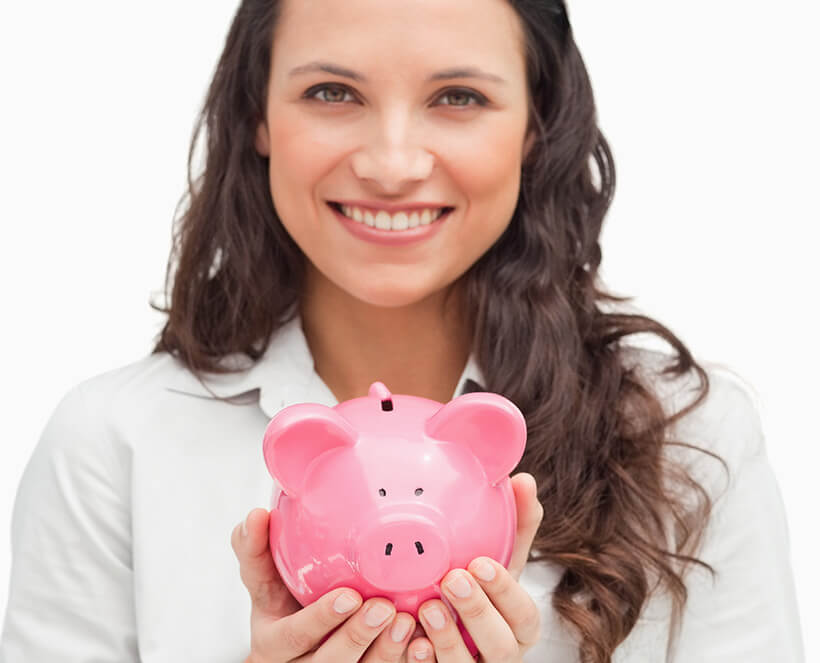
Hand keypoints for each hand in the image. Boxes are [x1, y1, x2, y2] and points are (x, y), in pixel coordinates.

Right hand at [231, 508, 418, 661]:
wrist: (299, 644)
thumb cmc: (282, 603)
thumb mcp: (263, 580)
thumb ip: (256, 549)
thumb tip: (255, 514)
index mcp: (272, 644)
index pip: (293, 636)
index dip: (321, 619)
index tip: (349, 595)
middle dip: (357, 636)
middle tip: (383, 607)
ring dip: (385, 651)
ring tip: (405, 621)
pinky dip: (403, 660)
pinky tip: (421, 642)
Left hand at [408, 472, 544, 661]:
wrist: (449, 624)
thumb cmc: (480, 588)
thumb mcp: (499, 558)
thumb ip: (516, 523)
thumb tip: (522, 480)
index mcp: (520, 624)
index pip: (524, 613)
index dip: (504, 591)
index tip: (481, 563)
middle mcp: (502, 652)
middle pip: (500, 644)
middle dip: (477, 612)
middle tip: (452, 579)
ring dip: (447, 638)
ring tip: (427, 607)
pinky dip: (425, 660)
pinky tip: (412, 642)